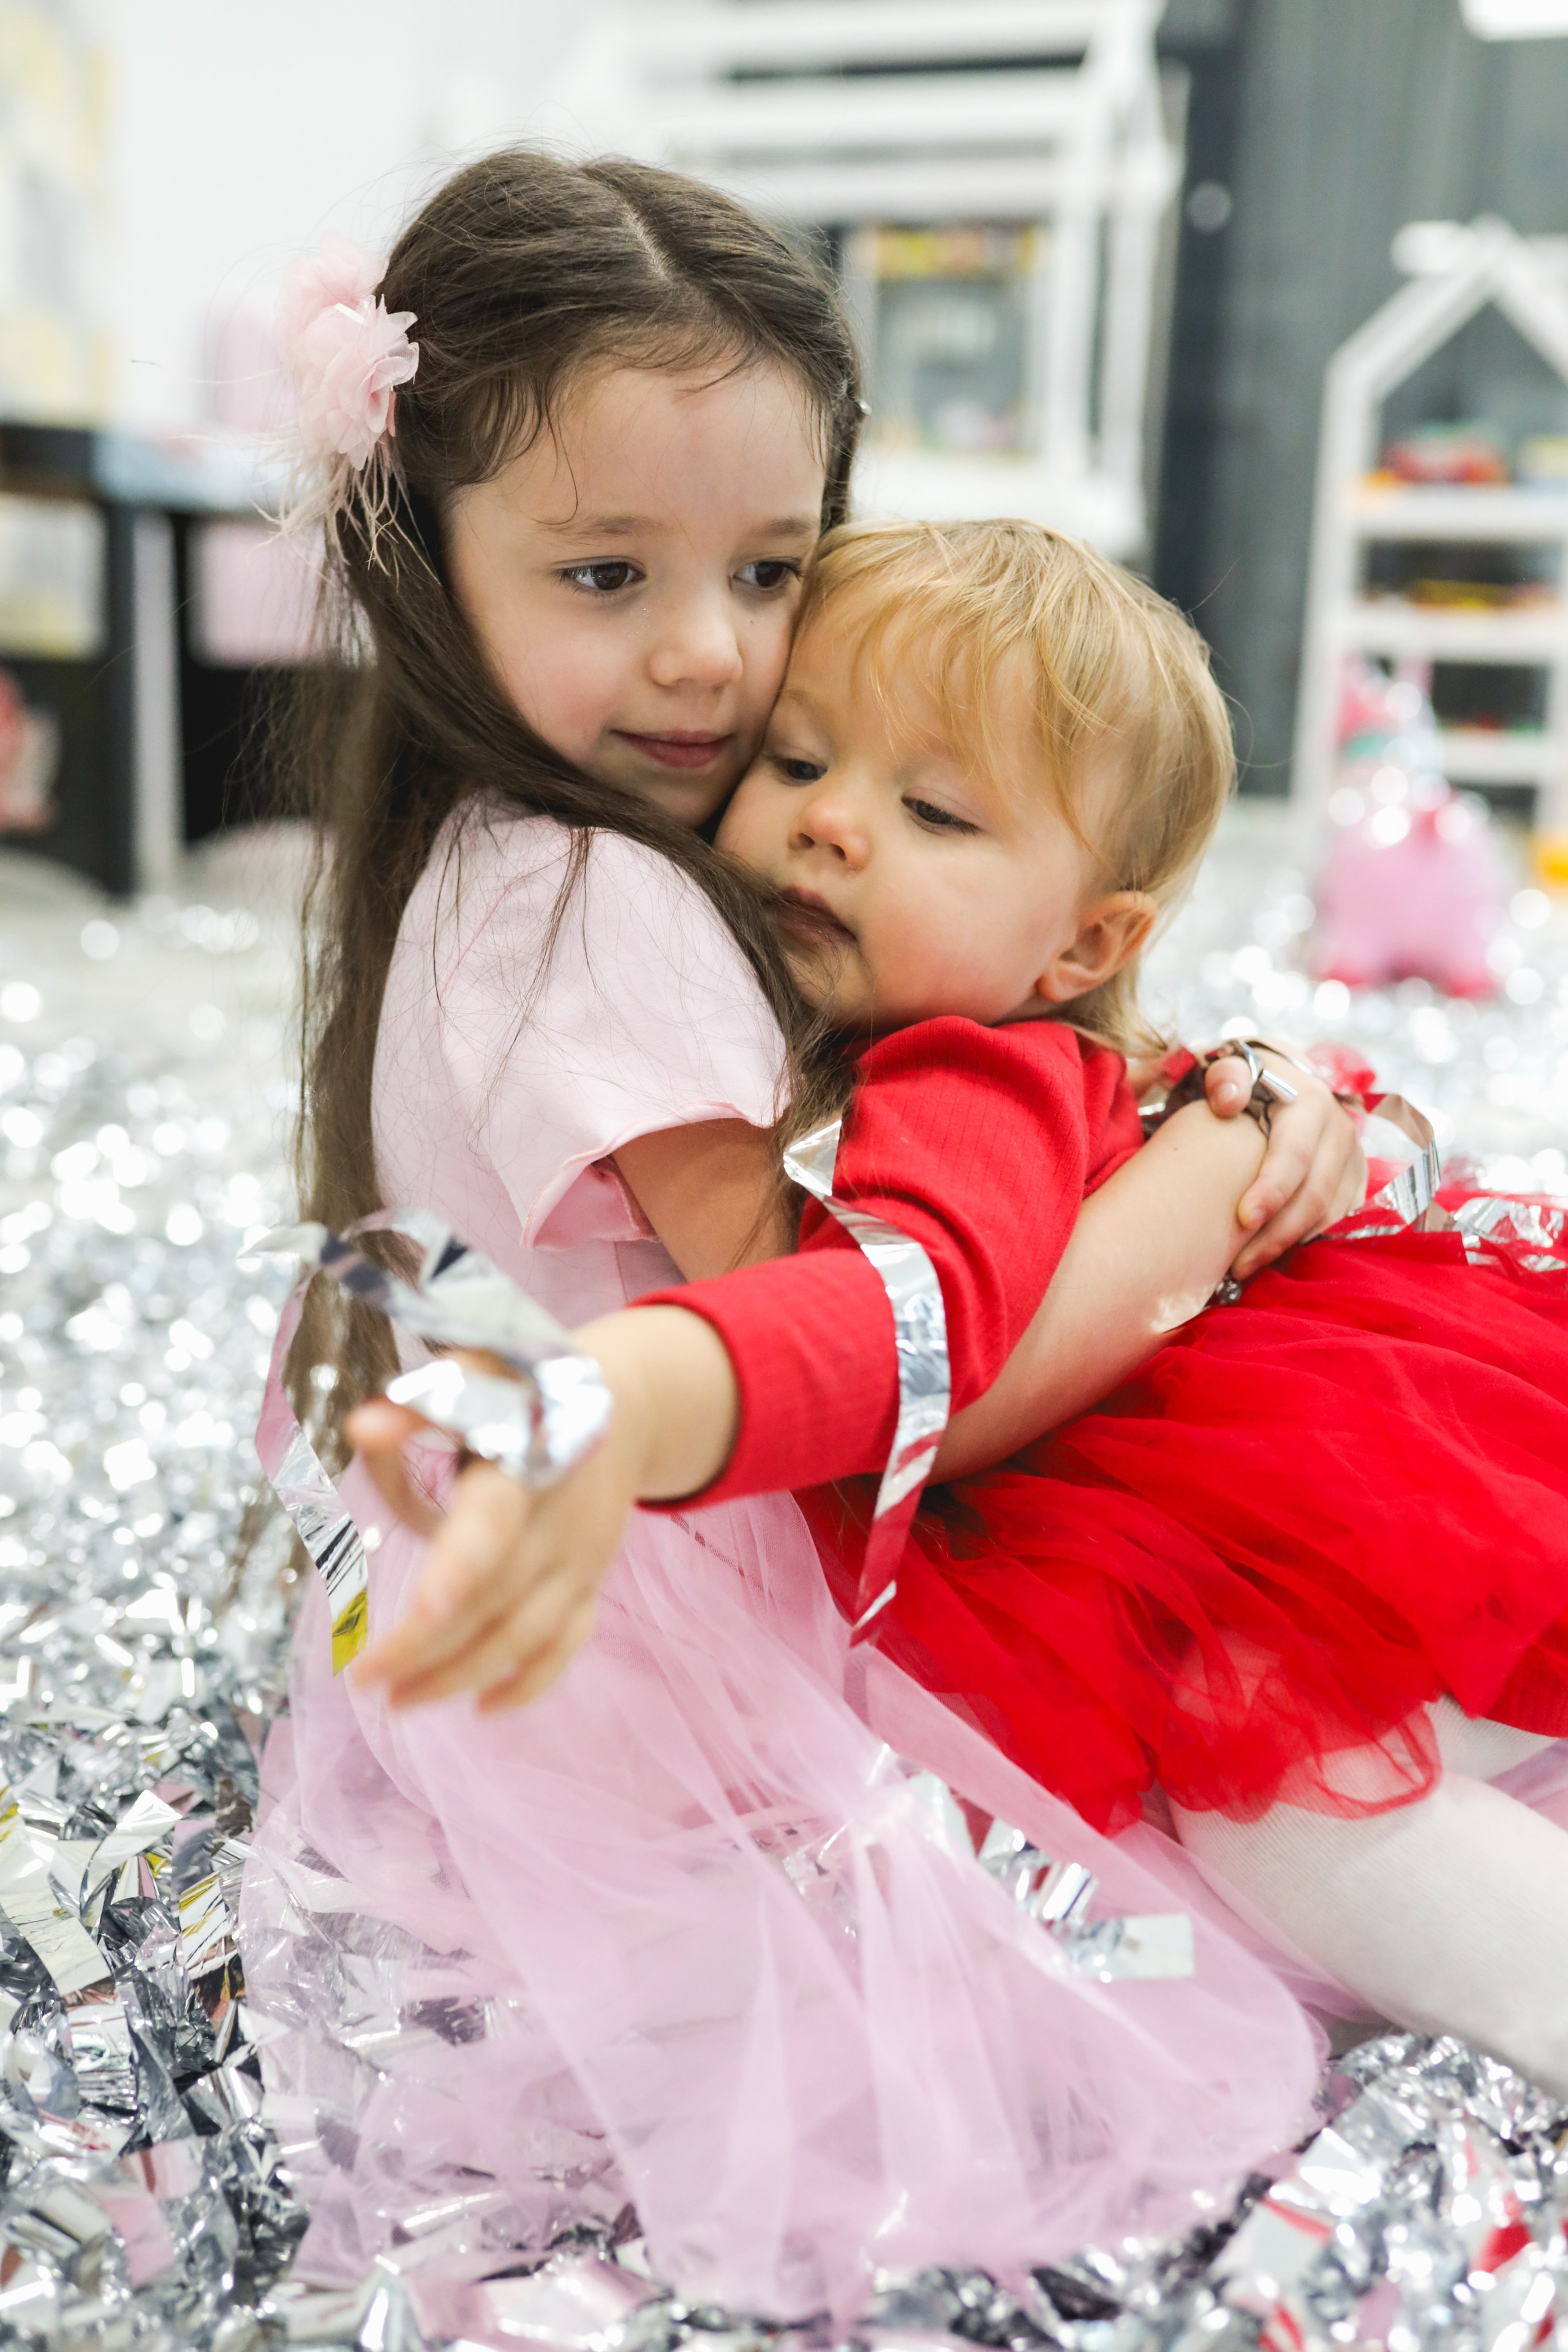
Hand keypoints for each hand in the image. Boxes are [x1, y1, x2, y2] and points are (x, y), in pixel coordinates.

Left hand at [340, 1306, 736, 1711]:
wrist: (627, 1404)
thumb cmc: (527, 1389)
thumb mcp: (478, 1377)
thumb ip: (420, 1408)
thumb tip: (360, 1428)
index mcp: (526, 1466)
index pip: (494, 1526)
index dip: (461, 1570)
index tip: (421, 1610)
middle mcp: (559, 1521)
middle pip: (496, 1599)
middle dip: (428, 1646)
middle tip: (364, 1679)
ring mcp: (581, 1560)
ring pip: (526, 1634)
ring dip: (462, 1675)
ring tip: (399, 1702)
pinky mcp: (592, 1582)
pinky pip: (567, 1643)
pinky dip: (531, 1682)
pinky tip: (483, 1709)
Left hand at [1202, 1044, 1365, 1277]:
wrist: (1282, 1078)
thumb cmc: (1245, 1079)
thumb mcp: (1231, 1066)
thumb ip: (1225, 1077)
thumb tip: (1227, 1100)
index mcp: (1310, 1102)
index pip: (1294, 1154)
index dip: (1272, 1189)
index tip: (1242, 1220)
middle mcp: (1339, 1129)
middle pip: (1315, 1194)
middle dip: (1276, 1234)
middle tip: (1236, 1266)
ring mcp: (1352, 1156)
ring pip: (1328, 1213)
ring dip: (1289, 1245)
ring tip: (1245, 1267)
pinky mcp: (1354, 1178)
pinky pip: (1336, 1219)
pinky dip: (1305, 1239)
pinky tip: (1273, 1255)